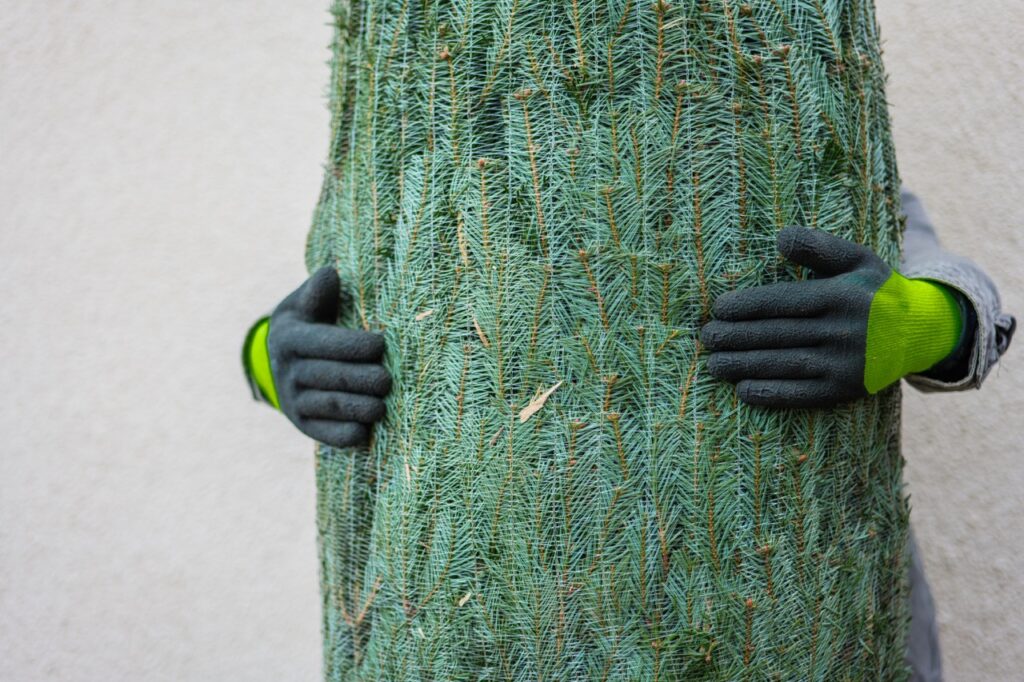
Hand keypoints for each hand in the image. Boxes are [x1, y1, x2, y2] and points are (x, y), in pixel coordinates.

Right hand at [268, 266, 391, 446]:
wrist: (281, 360)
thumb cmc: (308, 322)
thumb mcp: (305, 303)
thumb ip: (319, 292)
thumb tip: (330, 273)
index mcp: (289, 338)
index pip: (323, 343)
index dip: (353, 345)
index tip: (381, 343)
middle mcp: (287, 371)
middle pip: (330, 377)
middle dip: (362, 379)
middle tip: (388, 379)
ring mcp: (293, 400)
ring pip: (329, 406)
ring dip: (358, 408)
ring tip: (383, 405)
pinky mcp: (303, 424)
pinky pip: (324, 433)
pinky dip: (344, 434)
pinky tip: (365, 431)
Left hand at [700, 226, 962, 407]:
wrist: (922, 333)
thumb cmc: (876, 291)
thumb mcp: (857, 259)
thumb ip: (819, 247)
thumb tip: (780, 236)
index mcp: (842, 296)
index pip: (785, 301)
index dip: (748, 306)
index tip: (717, 309)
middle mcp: (844, 331)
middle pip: (779, 334)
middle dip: (737, 336)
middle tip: (706, 337)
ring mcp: (845, 364)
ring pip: (785, 365)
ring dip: (745, 366)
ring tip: (714, 364)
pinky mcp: (845, 391)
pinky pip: (802, 394)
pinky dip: (772, 394)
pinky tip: (743, 390)